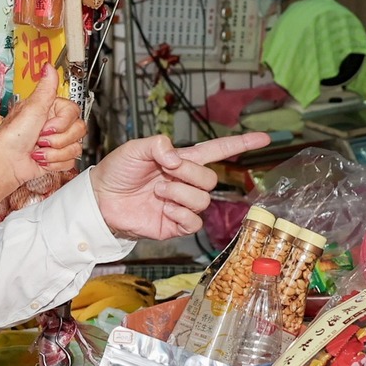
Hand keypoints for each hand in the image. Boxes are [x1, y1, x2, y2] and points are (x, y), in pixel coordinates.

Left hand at [0, 69, 79, 192]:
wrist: (6, 164)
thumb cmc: (12, 137)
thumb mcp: (31, 108)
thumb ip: (45, 88)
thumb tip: (49, 67)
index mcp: (49, 109)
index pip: (74, 112)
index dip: (62, 123)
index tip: (47, 126)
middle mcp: (53, 124)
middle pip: (78, 130)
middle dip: (57, 139)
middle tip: (40, 139)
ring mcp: (56, 142)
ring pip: (75, 147)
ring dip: (54, 152)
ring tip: (38, 150)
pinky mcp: (57, 158)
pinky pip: (70, 160)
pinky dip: (54, 163)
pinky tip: (41, 159)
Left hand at [89, 132, 271, 240]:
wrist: (100, 199)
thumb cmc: (118, 171)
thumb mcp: (136, 149)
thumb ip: (158, 145)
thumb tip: (177, 158)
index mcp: (182, 161)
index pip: (218, 151)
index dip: (241, 145)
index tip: (265, 139)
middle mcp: (186, 183)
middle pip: (209, 179)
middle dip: (188, 174)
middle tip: (164, 173)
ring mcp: (182, 205)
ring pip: (202, 201)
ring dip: (179, 194)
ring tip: (158, 192)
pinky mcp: (175, 226)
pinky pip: (193, 223)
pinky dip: (181, 215)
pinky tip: (166, 210)